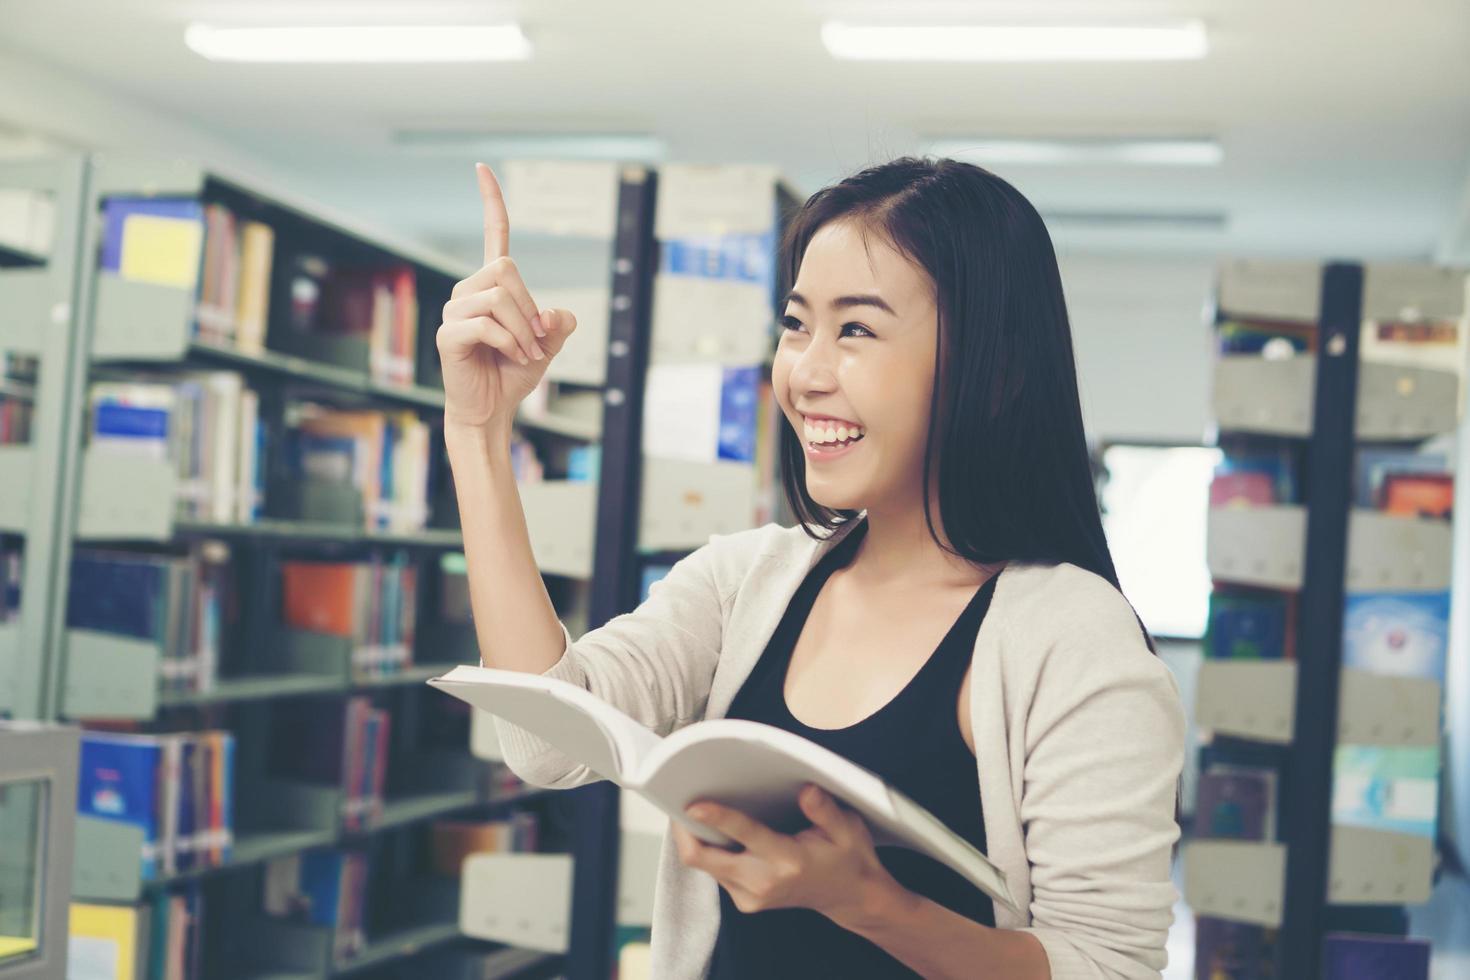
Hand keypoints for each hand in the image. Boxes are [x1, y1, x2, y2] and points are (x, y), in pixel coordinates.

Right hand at [436, 162, 578, 430]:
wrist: (492, 409)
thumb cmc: (514, 374)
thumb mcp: (548, 345)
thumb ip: (558, 325)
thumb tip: (555, 316)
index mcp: (492, 285)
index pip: (494, 235)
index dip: (491, 202)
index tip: (482, 168)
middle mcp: (468, 291)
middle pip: (506, 271)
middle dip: (530, 307)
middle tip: (537, 340)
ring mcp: (455, 311)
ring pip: (499, 299)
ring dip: (522, 330)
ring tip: (523, 354)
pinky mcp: (448, 334)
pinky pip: (487, 325)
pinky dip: (509, 343)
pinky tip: (510, 357)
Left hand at [672, 784, 902, 929]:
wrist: (849, 897)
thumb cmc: (846, 857)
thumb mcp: (848, 830)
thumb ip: (825, 811)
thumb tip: (806, 790)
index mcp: (788, 861)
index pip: (745, 835)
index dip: (716, 817)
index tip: (693, 803)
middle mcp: (764, 882)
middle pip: (704, 859)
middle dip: (684, 831)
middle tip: (677, 800)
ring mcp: (751, 897)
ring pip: (704, 865)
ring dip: (694, 838)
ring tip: (693, 809)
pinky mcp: (744, 901)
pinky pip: (715, 872)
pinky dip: (709, 849)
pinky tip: (715, 829)